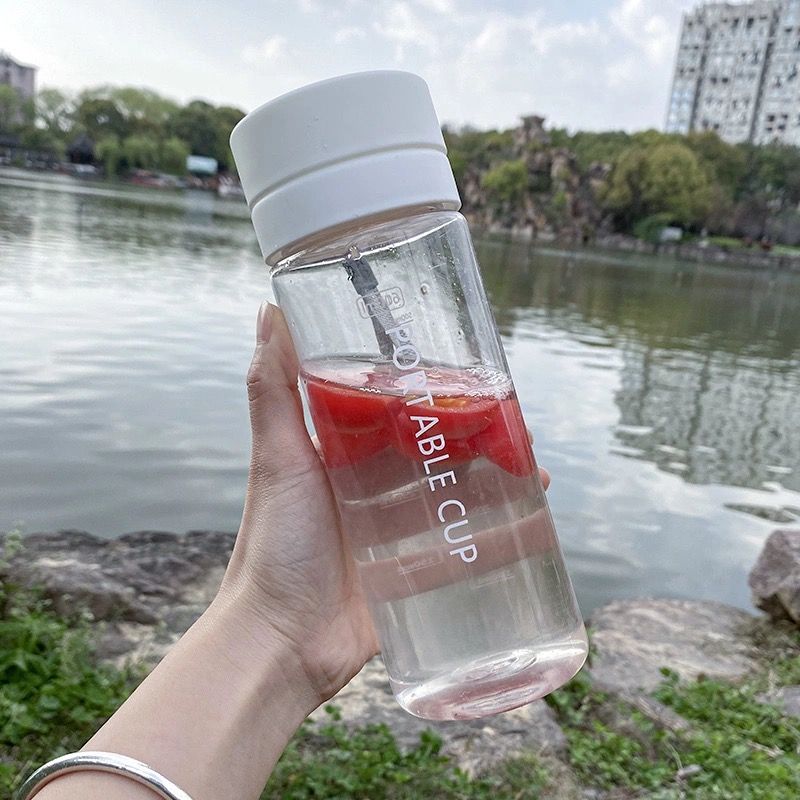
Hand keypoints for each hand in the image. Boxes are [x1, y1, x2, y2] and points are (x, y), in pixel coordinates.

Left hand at [219, 302, 550, 705]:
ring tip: (533, 462)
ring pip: (459, 487)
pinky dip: (503, 527)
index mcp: (344, 450)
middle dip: (478, 428)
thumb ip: (273, 387)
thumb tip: (269, 307)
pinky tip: (534, 513)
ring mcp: (398, 527)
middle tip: (515, 416)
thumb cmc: (273, 546)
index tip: (469, 365)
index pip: (397, 404)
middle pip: (437, 443)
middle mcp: (373, 482)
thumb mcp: (277, 458)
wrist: (280, 643)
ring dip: (498, 472)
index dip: (433, 384)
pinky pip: (469, 542)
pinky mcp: (418, 569)